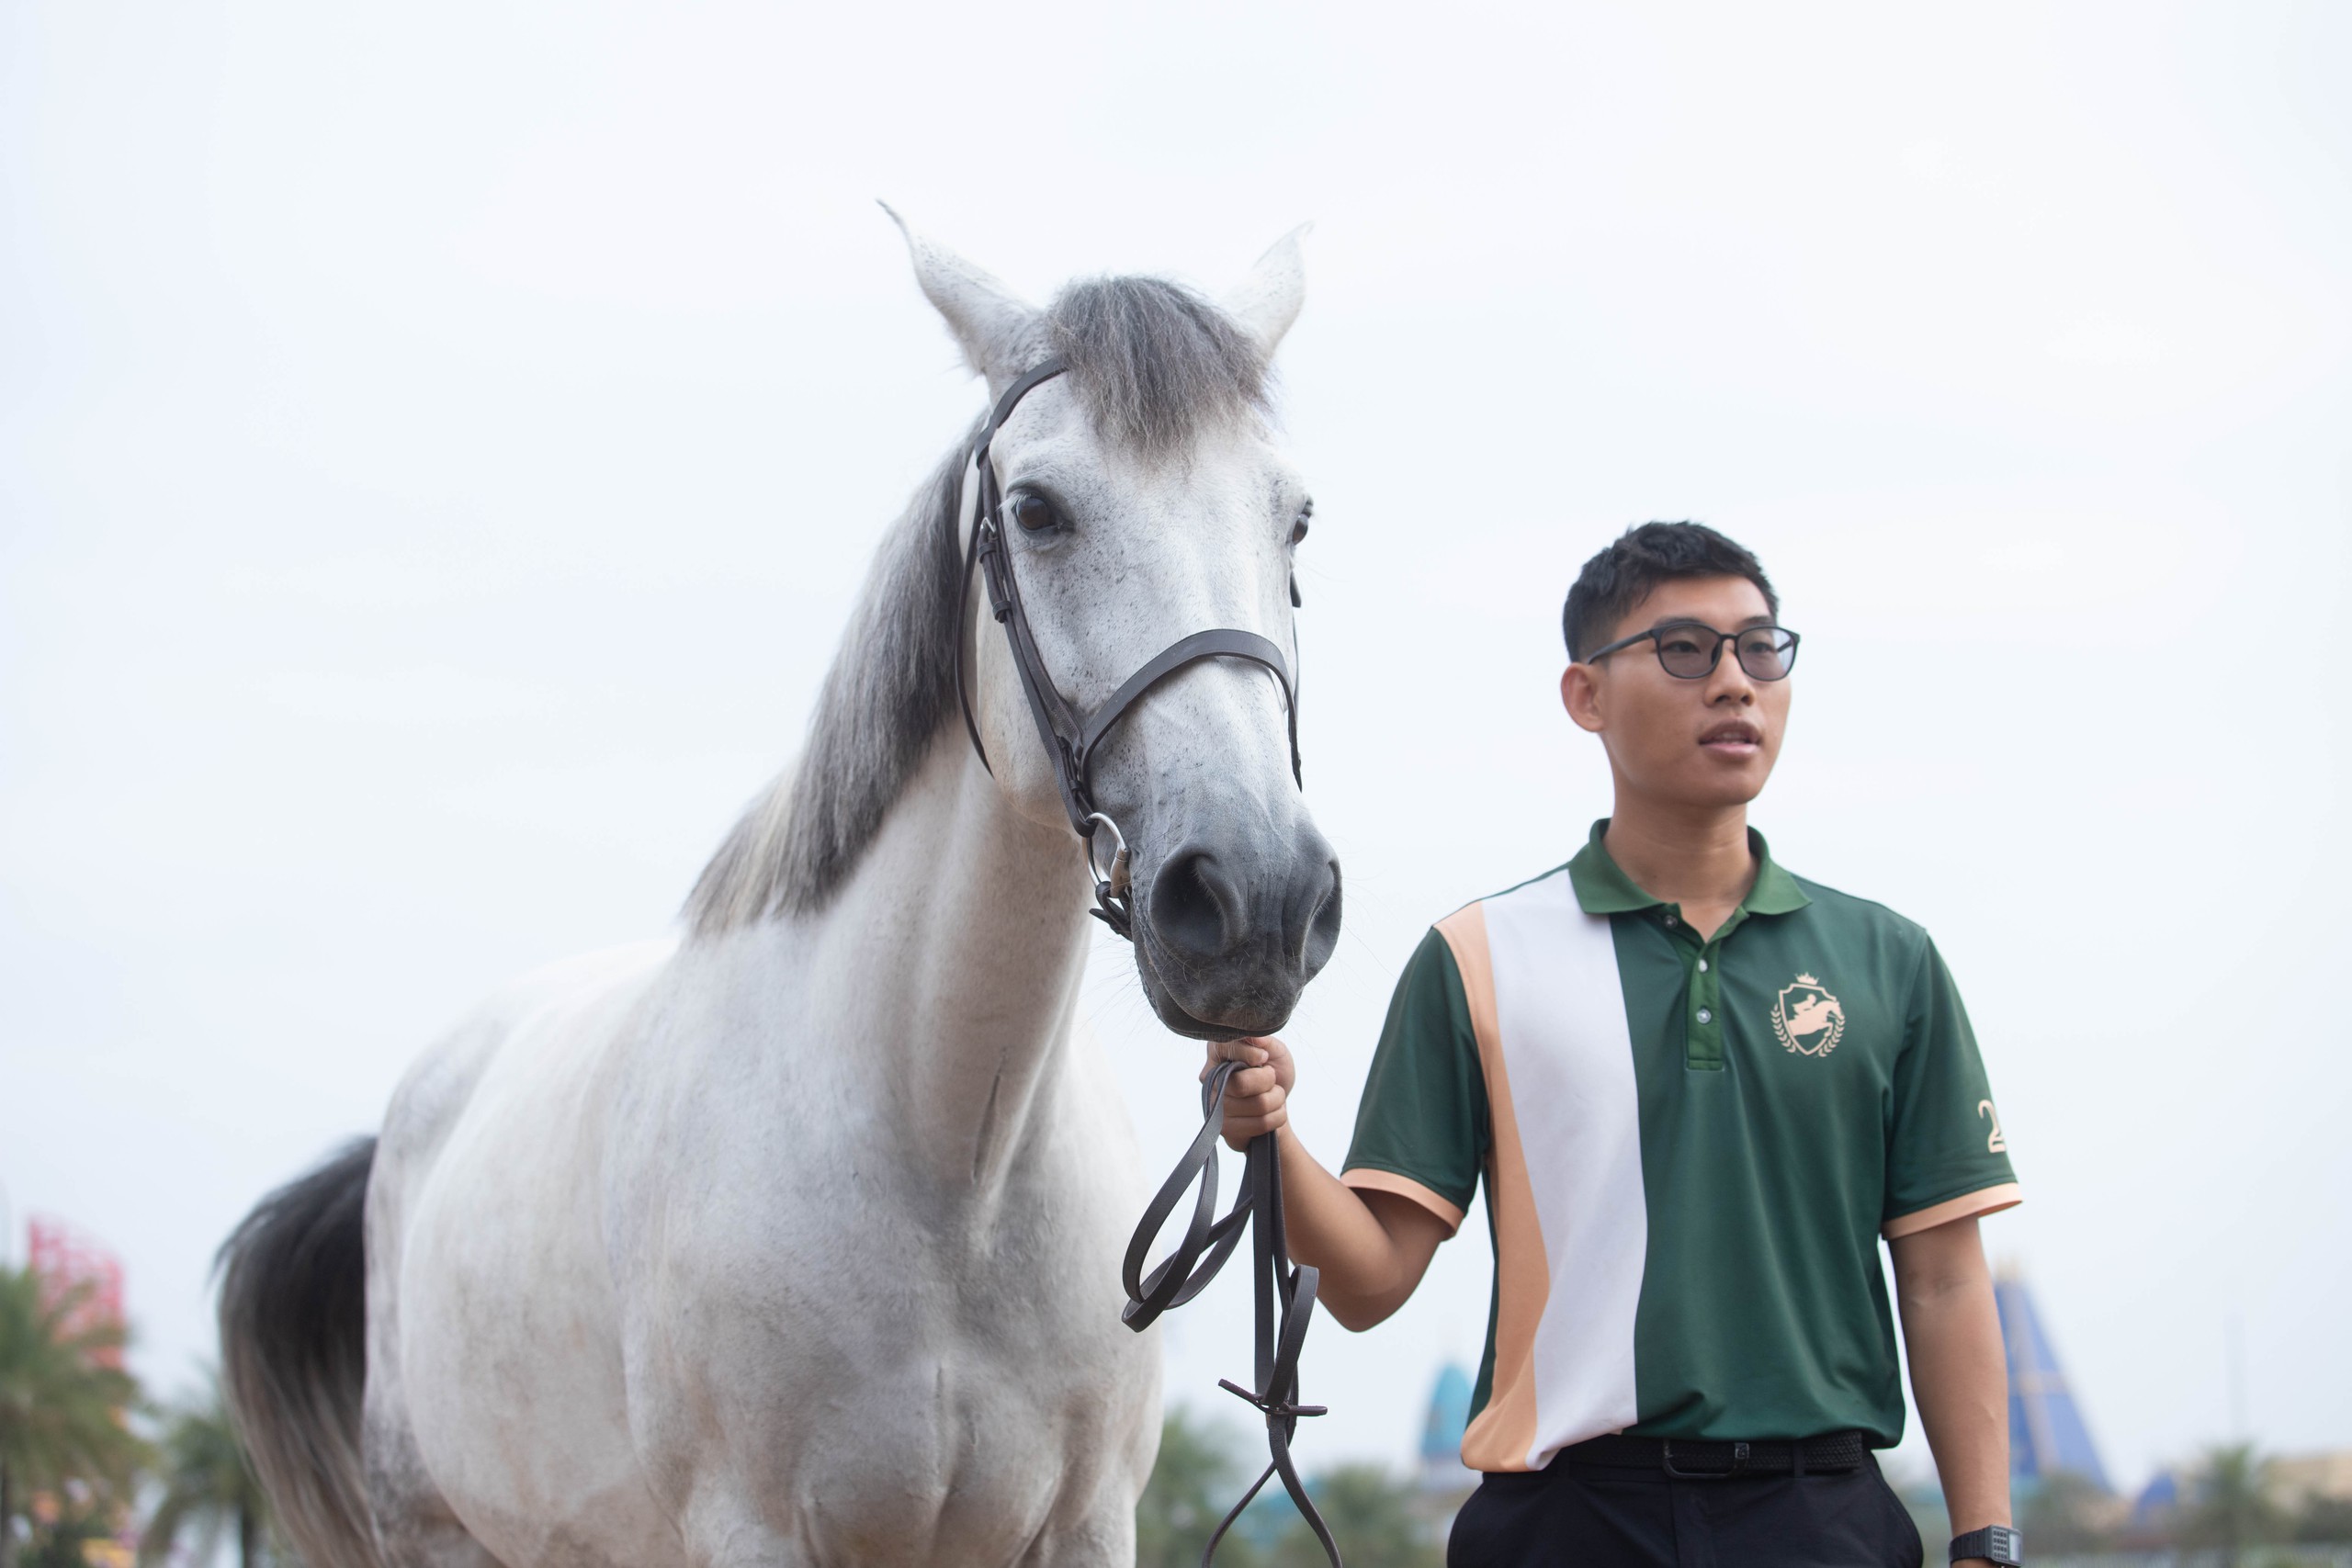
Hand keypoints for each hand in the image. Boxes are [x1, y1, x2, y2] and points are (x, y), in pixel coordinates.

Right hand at [1202, 1036, 1293, 1150]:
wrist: (1276, 1104)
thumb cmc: (1273, 1072)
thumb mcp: (1275, 1051)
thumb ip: (1265, 1042)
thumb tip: (1255, 1038)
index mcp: (1217, 1053)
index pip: (1226, 1050)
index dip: (1250, 1054)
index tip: (1264, 1058)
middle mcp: (1210, 1080)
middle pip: (1241, 1084)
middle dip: (1268, 1080)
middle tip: (1271, 1077)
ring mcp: (1216, 1106)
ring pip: (1258, 1105)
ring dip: (1278, 1099)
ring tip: (1275, 1095)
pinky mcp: (1226, 1128)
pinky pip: (1262, 1123)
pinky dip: (1278, 1116)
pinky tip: (1273, 1111)